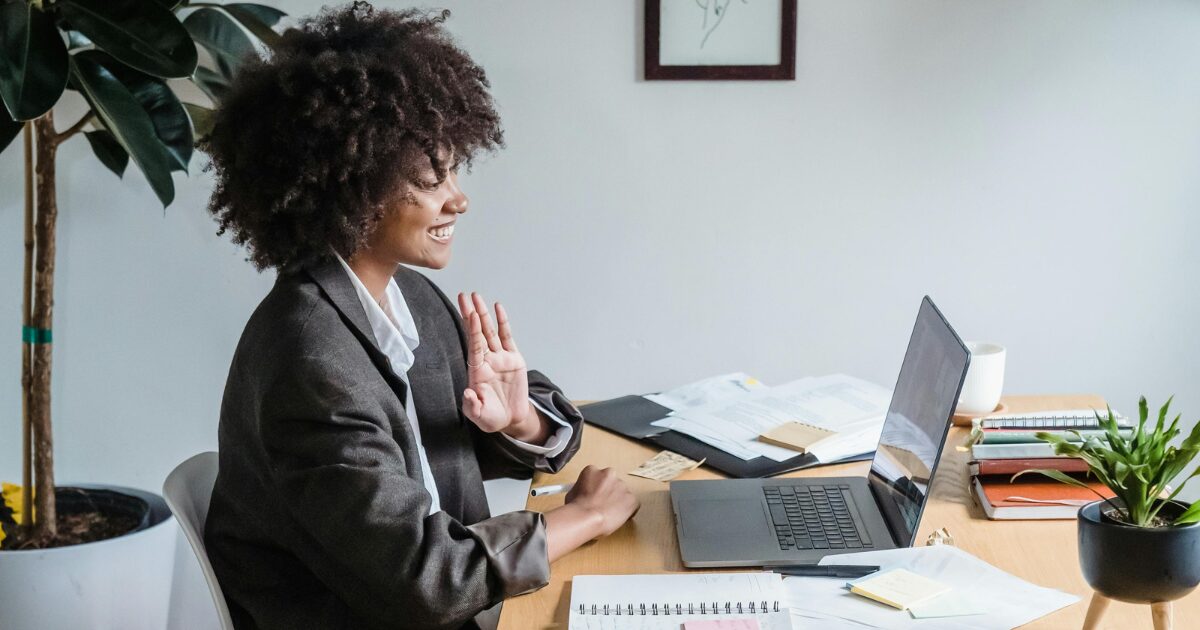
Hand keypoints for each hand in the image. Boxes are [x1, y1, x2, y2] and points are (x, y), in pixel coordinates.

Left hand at [457, 292, 543, 440]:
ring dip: (484, 314)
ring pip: (491, 331)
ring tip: (477, 297)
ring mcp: (500, 358)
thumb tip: (468, 392)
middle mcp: (487, 360)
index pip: (473, 346)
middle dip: (471, 314)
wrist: (510, 419)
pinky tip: (498, 308)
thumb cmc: (491, 417)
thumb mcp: (479, 416)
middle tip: (464, 295)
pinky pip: (508, 337)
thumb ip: (473, 406)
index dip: (471, 330)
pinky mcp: (514, 360)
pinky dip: (503, 322)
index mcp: (477, 371)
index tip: (468, 314)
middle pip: (478, 332)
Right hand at [565, 465, 639, 536]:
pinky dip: (627, 511)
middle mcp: (609, 473)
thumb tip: (583, 494)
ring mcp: (622, 486)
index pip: (597, 477)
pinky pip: (632, 504)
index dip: (596, 488)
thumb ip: (581, 489)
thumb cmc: (576, 508)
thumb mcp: (571, 493)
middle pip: (611, 483)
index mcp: (593, 470)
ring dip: (617, 501)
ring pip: (622, 493)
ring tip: (608, 514)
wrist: (587, 517)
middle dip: (609, 493)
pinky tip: (617, 518)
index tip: (595, 496)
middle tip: (602, 505)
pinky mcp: (632, 499)